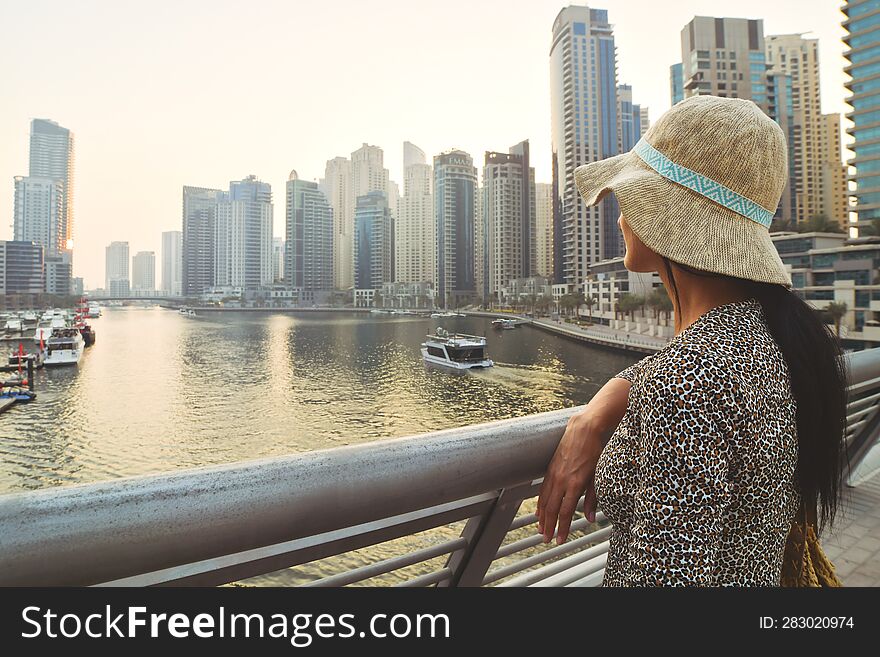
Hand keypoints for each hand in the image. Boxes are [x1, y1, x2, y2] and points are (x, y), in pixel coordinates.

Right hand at [536, 410, 606, 544]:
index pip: (565, 512)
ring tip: (541, 530)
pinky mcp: (550, 469)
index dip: (562, 528)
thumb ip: (593, 499)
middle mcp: (561, 480)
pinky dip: (540, 503)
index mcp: (575, 483)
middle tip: (547, 540)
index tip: (560, 540)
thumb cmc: (594, 452)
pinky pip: (543, 490)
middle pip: (552, 509)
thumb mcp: (598, 476)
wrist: (583, 430)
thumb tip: (591, 518)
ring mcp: (554, 474)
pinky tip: (539, 511)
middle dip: (549, 526)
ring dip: (542, 517)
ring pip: (544, 500)